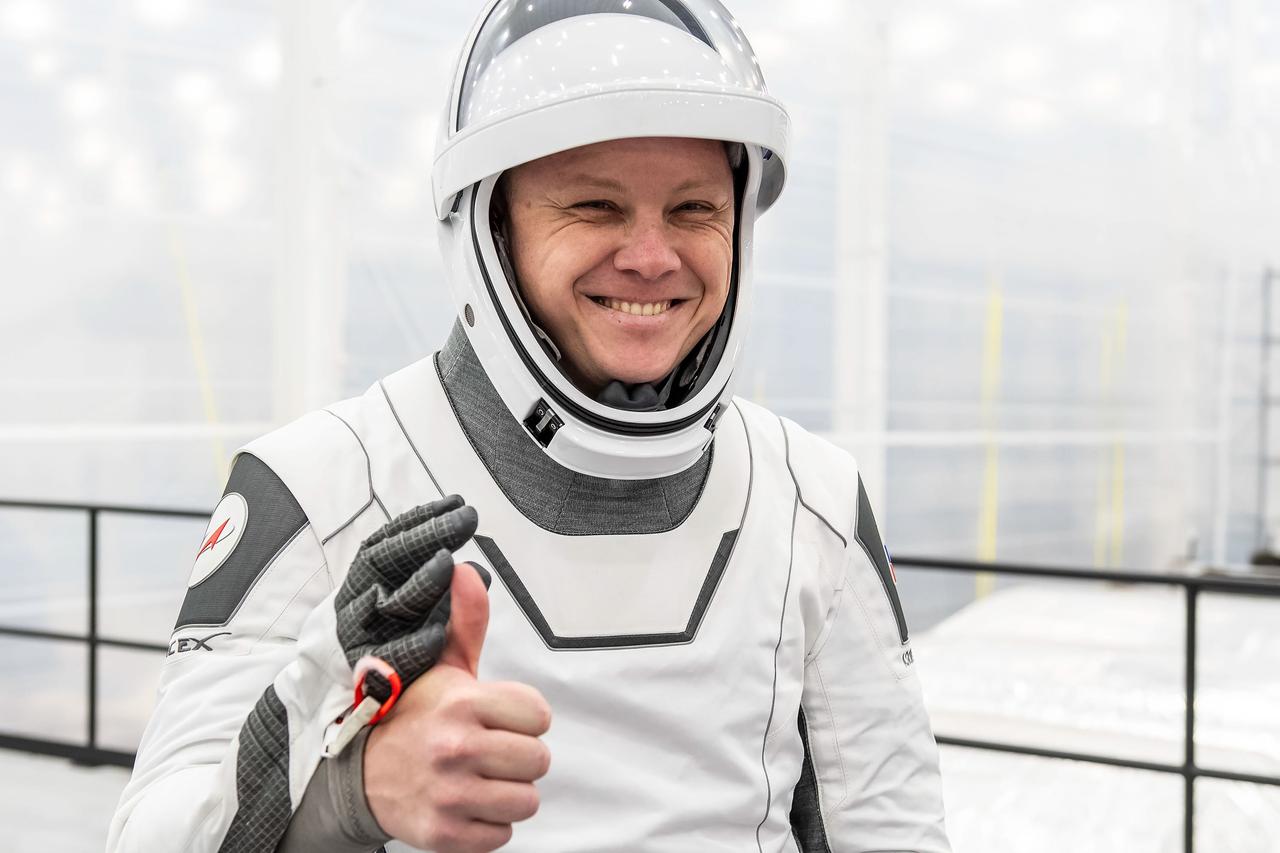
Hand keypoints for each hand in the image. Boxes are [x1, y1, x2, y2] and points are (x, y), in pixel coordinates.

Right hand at [364, 561, 552, 851]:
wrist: (357, 774)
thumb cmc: (409, 717)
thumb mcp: (439, 667)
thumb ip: (465, 623)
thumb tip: (466, 571)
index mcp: (461, 702)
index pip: (539, 715)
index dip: (525, 718)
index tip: (503, 719)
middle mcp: (456, 747)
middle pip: (539, 760)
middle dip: (520, 757)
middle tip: (491, 750)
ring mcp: (450, 793)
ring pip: (527, 800)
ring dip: (509, 792)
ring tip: (480, 777)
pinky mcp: (444, 833)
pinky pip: (502, 835)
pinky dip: (489, 824)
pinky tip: (467, 803)